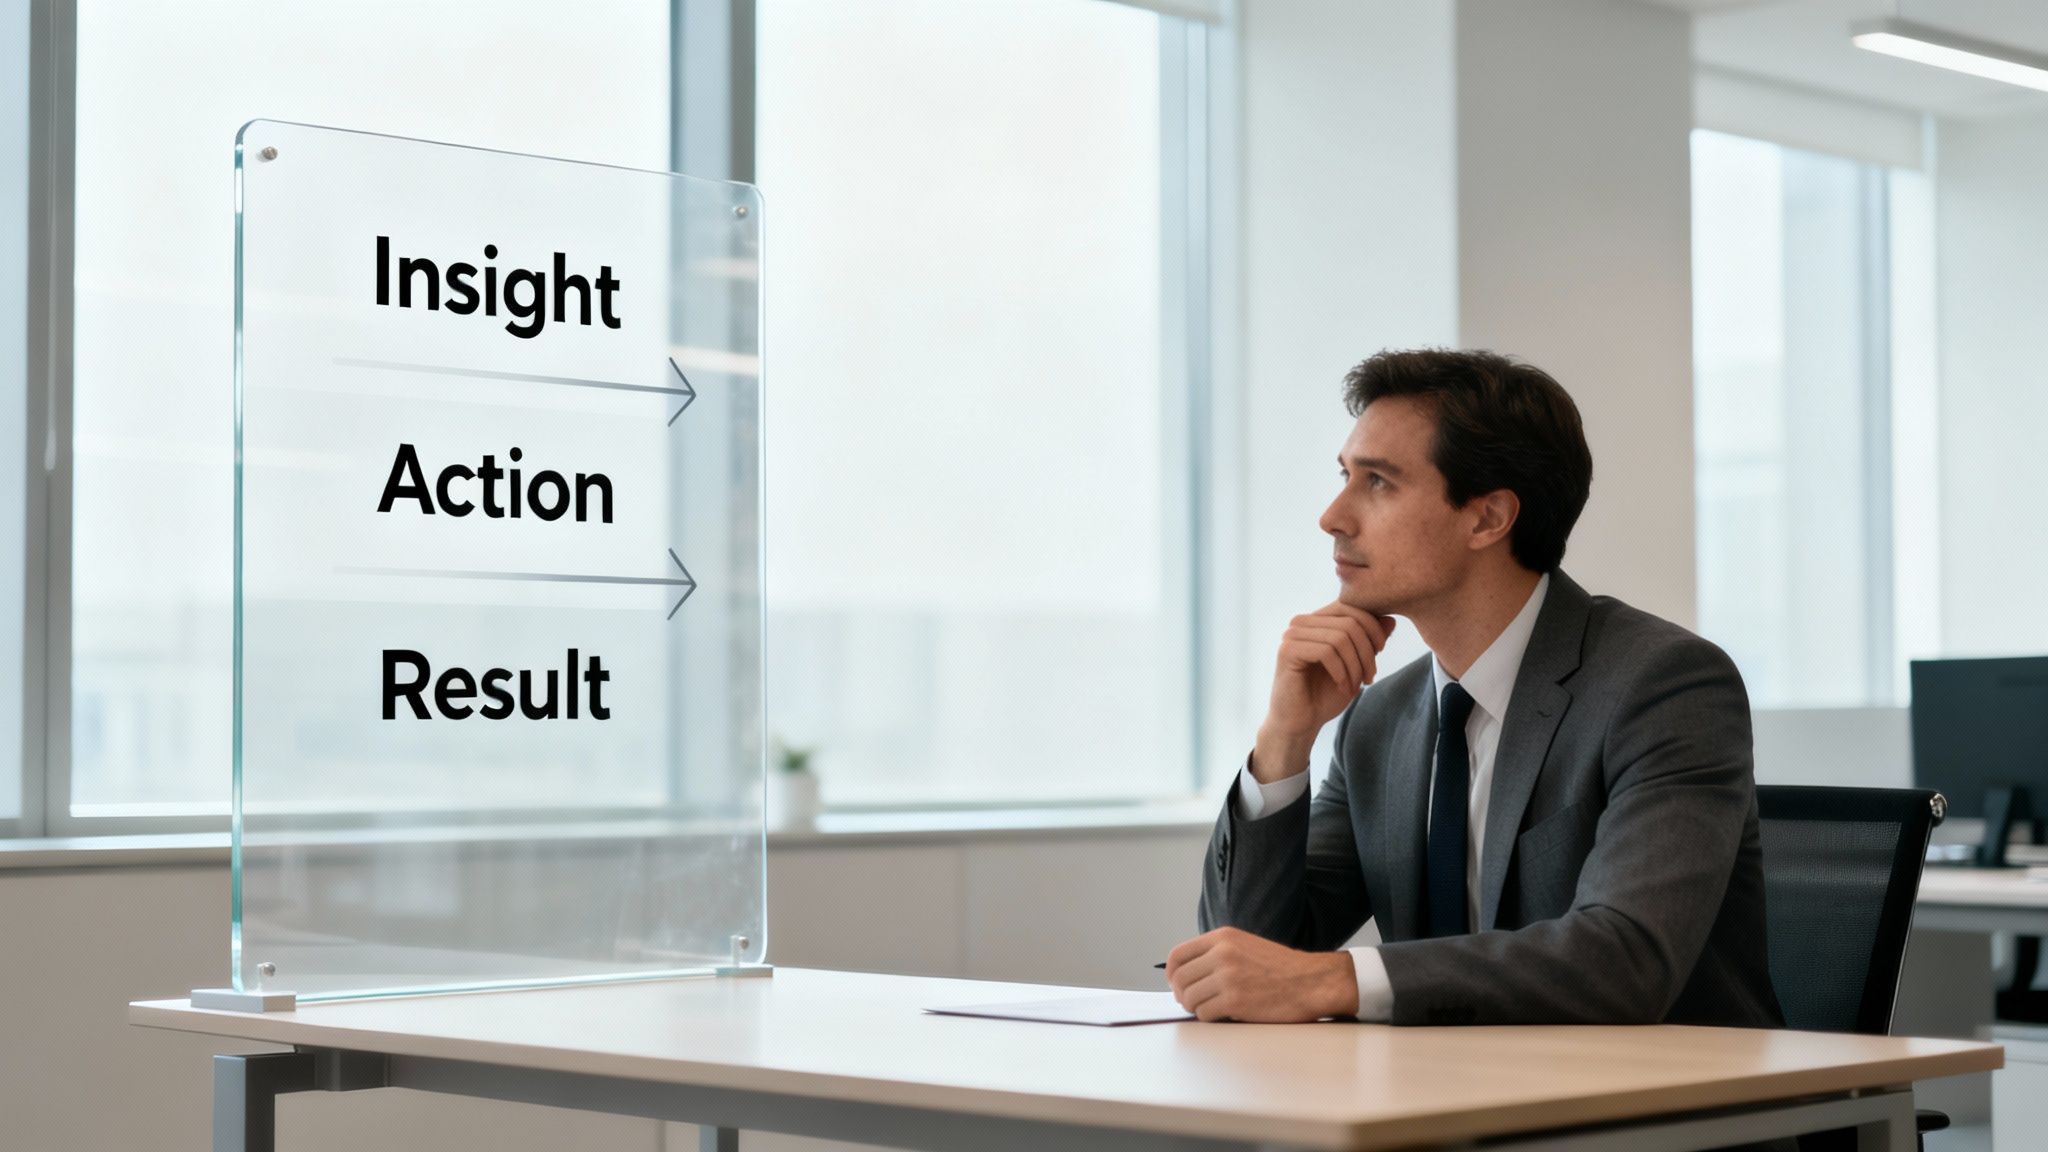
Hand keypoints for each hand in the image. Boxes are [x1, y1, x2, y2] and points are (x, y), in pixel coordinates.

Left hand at [1165, 926, 1357, 1021]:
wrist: (1311, 982)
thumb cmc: (1280, 968)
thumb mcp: (1244, 945)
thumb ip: (1216, 953)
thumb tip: (1187, 974)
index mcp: (1222, 938)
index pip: (1177, 955)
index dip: (1172, 974)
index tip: (1177, 984)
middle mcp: (1222, 954)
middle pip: (1179, 979)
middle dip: (1182, 995)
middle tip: (1192, 1002)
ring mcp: (1228, 977)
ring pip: (1189, 998)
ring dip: (1197, 1008)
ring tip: (1211, 1009)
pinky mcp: (1235, 1000)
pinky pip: (1204, 1014)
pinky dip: (1210, 1018)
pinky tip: (1224, 1015)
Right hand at [1255, 603, 1396, 781]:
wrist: (1300, 723)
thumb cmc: (1325, 694)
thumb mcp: (1356, 665)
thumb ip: (1369, 642)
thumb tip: (1390, 620)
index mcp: (1317, 620)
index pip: (1351, 607)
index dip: (1373, 628)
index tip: (1380, 653)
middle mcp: (1302, 622)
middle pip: (1350, 622)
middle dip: (1367, 652)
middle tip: (1369, 678)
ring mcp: (1292, 634)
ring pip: (1340, 637)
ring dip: (1355, 666)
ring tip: (1356, 686)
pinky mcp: (1287, 650)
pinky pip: (1326, 651)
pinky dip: (1341, 672)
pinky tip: (1342, 687)